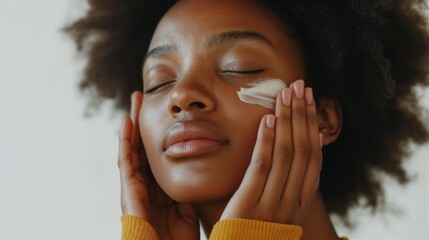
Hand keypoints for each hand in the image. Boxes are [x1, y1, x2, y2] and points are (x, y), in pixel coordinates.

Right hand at [118, 91, 199, 239]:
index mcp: (160, 187)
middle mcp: (145, 184)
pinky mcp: (128, 192)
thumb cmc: (179, 239)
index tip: (166, 111)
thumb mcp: (187, 207)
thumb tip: (199, 172)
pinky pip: (125, 162)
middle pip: (143, 146)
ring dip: (133, 124)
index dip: (160, 132)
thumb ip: (187, 189)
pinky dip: (125, 141)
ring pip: (132, 148)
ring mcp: (135, 187)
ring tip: (136, 100)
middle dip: (144, 121)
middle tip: (145, 97)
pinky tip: (127, 121)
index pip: (158, 153)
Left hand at [221, 80, 322, 224]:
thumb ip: (283, 189)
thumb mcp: (276, 214)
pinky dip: (267, 140)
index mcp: (299, 203)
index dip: (312, 127)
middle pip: (302, 150)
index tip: (310, 102)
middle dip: (303, 115)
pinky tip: (267, 118)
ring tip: (286, 93)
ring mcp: (272, 205)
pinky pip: (261, 168)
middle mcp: (291, 202)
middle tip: (302, 86)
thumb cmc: (255, 237)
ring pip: (286, 154)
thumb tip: (286, 158)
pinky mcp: (248, 207)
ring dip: (287, 120)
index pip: (312, 157)